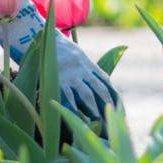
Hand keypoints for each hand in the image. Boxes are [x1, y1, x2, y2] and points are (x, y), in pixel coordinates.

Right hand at [0, 3, 118, 124]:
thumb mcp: (76, 57)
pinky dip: (72, 110)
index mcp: (88, 65)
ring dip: (94, 112)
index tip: (119, 111)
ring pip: (87, 96)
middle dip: (107, 109)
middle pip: (100, 92)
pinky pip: (67, 97)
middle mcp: (83, 71)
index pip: (105, 83)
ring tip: (99, 126)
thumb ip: (84, 70)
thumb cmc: (58, 51)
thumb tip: (92, 87)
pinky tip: (76, 120)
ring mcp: (70, 76)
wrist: (42, 36)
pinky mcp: (57, 80)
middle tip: (112, 126)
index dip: (113, 98)